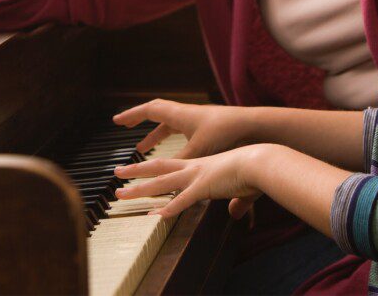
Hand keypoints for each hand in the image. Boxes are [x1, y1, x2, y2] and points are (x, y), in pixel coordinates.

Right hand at [113, 99, 255, 158]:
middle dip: (139, 121)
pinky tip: (172, 153)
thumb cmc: (225, 134)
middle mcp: (186, 113)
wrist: (252, 126)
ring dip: (155, 134)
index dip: (132, 116)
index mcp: (180, 114)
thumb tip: (162, 180)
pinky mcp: (207, 128)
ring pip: (170, 123)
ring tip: (143, 148)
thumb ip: (178, 163)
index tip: (117, 122)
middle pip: (157, 113)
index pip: (150, 110)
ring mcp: (197, 119)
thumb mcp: (197, 150)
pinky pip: (181, 129)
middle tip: (125, 128)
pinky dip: (171, 139)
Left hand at [114, 146, 262, 218]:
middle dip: (135, 172)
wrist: (261, 161)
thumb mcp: (240, 188)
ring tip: (121, 194)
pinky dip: (169, 208)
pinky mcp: (204, 187)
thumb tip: (236, 214)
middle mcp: (193, 169)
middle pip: (157, 169)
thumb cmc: (253, 172)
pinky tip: (156, 216)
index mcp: (199, 166)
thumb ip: (236, 202)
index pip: (169, 166)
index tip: (137, 172)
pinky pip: (183, 200)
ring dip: (140, 189)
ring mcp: (196, 177)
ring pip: (161, 183)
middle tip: (117, 174)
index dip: (152, 170)